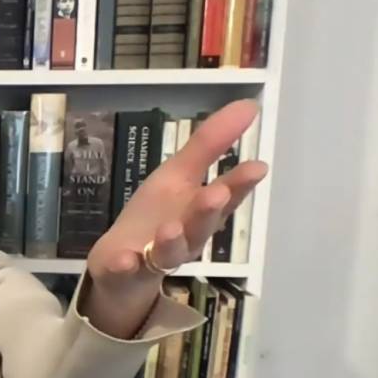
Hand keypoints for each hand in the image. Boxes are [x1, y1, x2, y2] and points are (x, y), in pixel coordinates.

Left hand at [82, 99, 268, 336]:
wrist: (120, 270)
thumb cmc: (157, 219)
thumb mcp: (179, 176)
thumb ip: (210, 144)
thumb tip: (249, 104)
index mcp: (199, 214)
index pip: (225, 198)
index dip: (239, 184)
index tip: (257, 166)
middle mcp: (185, 237)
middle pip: (200, 226)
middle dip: (208, 212)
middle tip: (216, 195)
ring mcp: (154, 257)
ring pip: (168, 251)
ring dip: (171, 240)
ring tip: (170, 228)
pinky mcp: (124, 272)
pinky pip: (126, 270)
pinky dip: (125, 265)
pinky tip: (124, 259)